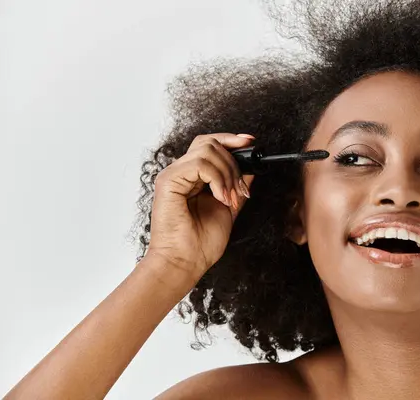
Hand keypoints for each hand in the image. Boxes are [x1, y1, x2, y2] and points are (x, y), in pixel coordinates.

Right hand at [145, 133, 254, 279]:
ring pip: (207, 149)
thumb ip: (237, 187)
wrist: (186, 262)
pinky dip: (217, 179)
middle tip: (239, 189)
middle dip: (234, 162)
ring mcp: (173, 175)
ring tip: (229, 198)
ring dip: (227, 174)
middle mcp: (181, 172)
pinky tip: (220, 197)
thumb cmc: (201, 243)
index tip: (251, 143)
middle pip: (209, 142)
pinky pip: (199, 163)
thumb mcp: (229, 208)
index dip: (231, 140)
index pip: (210, 145)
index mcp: (193, 177)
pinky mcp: (168, 181)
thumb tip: (251, 170)